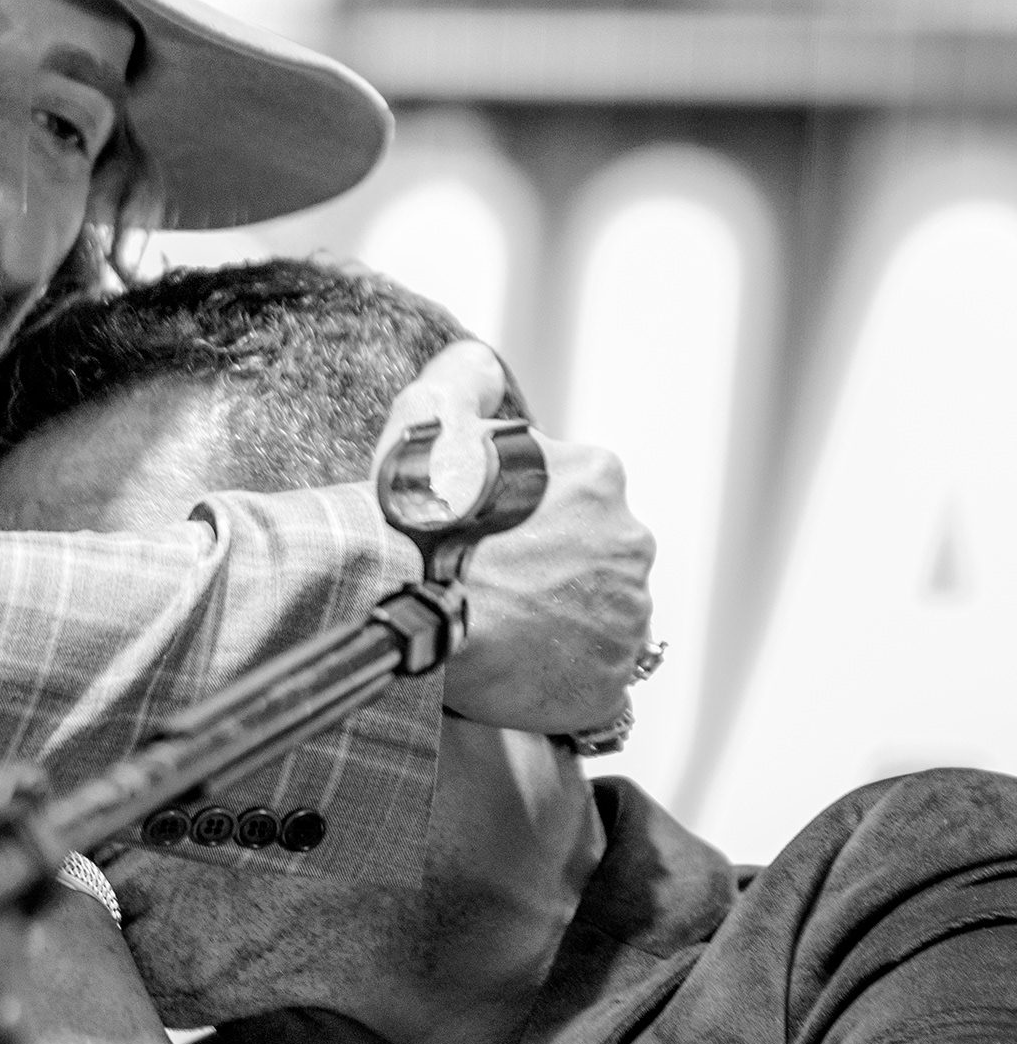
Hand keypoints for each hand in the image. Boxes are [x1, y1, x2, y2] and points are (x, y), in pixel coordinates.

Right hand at [373, 341, 653, 735]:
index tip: (489, 538)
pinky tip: (518, 672)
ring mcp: (627, 618)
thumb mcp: (430, 422)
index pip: (575, 499)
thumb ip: (462, 381)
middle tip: (494, 587)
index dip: (528, 520)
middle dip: (556, 571)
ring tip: (501, 633)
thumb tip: (477, 360)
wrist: (413, 615)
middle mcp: (631, 542)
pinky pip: (592, 681)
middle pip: (594, 557)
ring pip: (598, 618)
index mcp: (599, 477)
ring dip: (562, 624)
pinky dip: (562, 680)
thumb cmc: (419, 523)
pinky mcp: (609, 682)